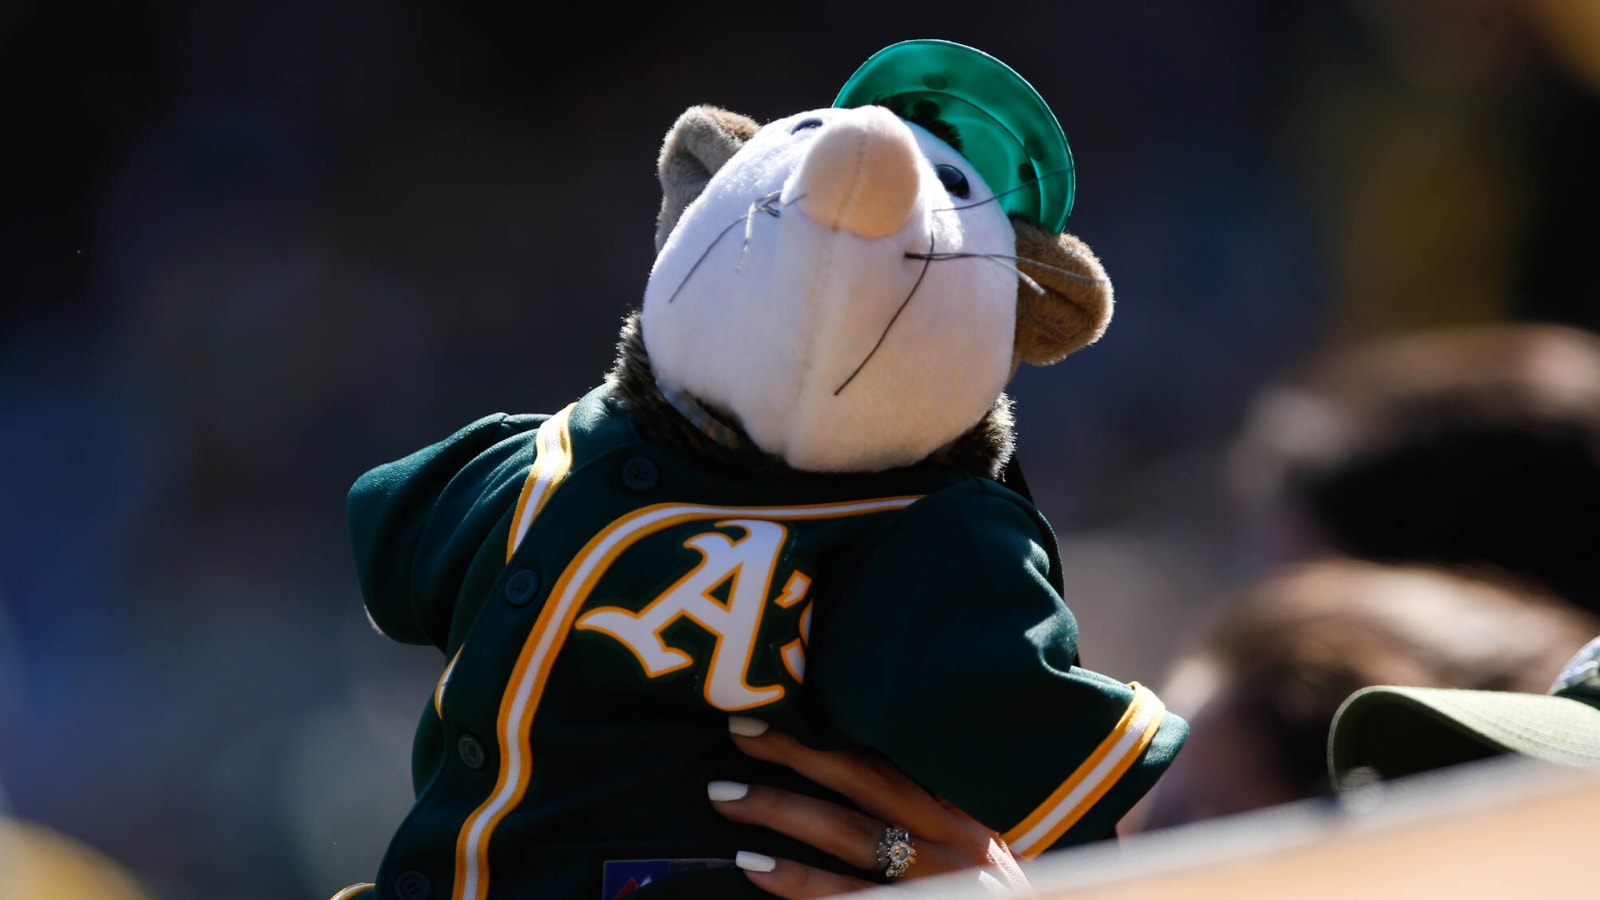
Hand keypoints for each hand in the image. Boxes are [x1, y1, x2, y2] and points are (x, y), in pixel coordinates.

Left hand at [708, 716, 1033, 897]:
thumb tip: (864, 769)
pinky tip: (757, 866)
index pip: (896, 755)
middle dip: (799, 750)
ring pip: (852, 833)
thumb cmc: (998, 897)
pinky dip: (800, 881)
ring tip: (726, 795)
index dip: (838, 726)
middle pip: (867, 780)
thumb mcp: (981, 849)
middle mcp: (959, 838)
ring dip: (782, 809)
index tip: (785, 699)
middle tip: (738, 728)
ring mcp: (943, 880)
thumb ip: (937, 813)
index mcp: (968, 811)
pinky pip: (851, 897)